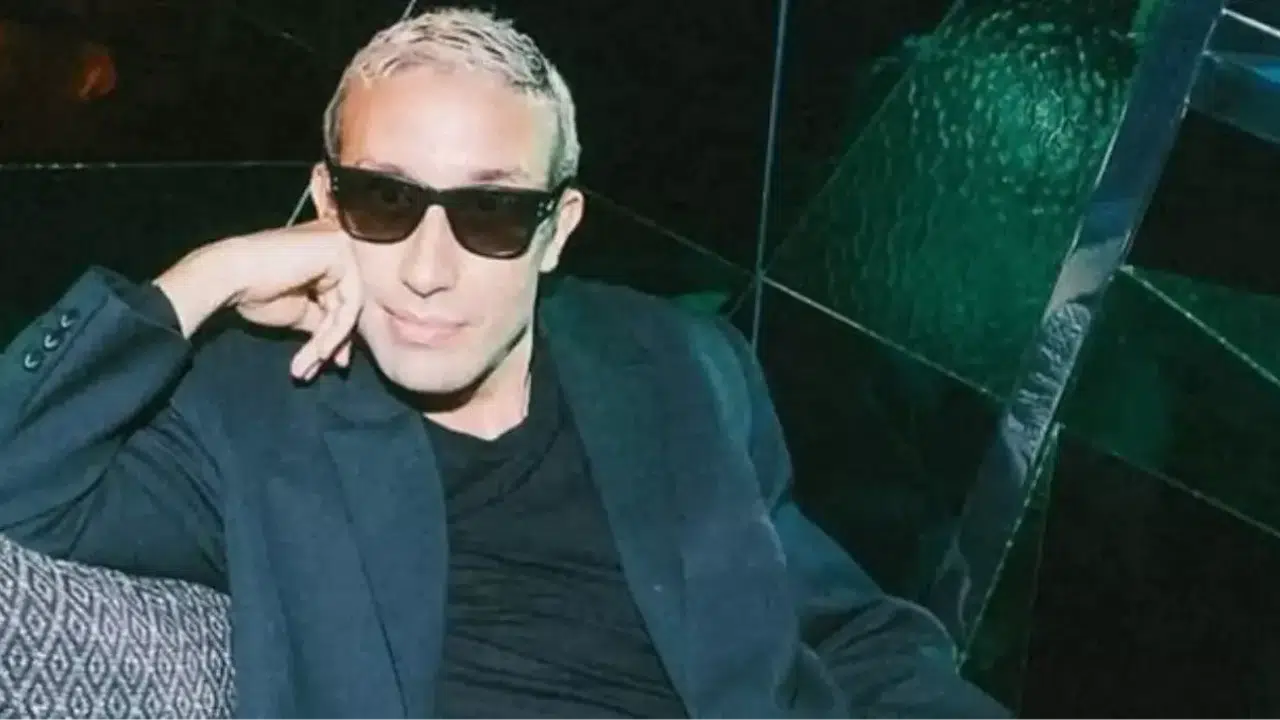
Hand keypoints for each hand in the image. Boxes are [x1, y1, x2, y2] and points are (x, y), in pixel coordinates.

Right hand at [154, 219, 362, 381]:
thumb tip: (340, 351)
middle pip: (346, 301)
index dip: (332, 333)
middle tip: (312, 370)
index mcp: (325, 252)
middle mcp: (336, 242)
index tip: (321, 361)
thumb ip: (323, 321)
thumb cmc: (255, 290)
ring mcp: (340, 243)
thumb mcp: (299, 310)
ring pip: (349, 305)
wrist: (228, 276)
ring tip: (309, 363)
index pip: (341, 296)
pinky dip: (335, 331)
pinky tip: (320, 350)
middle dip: (330, 341)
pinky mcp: (340, 250)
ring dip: (329, 340)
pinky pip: (349, 301)